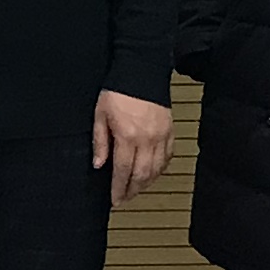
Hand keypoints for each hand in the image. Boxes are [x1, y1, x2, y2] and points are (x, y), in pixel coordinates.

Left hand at [92, 89, 174, 205]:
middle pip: (141, 175)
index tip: (114, 199)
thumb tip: (99, 164)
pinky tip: (153, 173)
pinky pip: (167, 157)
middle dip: (132, 191)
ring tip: (136, 189)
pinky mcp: (169, 131)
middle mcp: (147, 139)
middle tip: (124, 199)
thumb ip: (100, 142)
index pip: (123, 171)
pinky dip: (160, 169)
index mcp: (127, 136)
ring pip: (156, 169)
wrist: (141, 70)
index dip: (118, 189)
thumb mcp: (100, 115)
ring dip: (146, 183)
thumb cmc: (118, 90)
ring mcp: (161, 136)